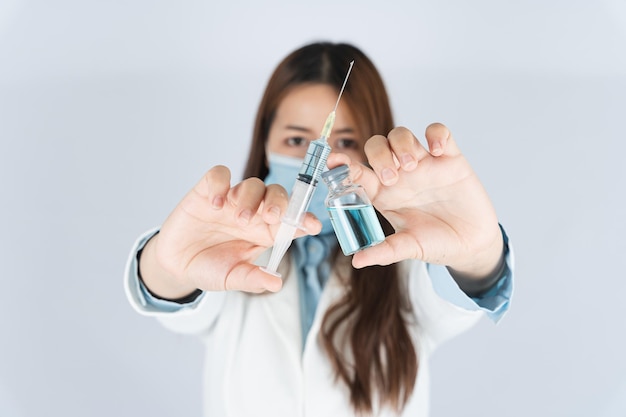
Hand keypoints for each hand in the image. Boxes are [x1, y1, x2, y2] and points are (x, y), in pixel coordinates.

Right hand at [139, 165, 321, 297]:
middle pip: (276, 194)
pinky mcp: (208, 191)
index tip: (313, 225)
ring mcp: (231, 199)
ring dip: (250, 198)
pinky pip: (219, 175)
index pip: (292, 220)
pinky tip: (215, 204)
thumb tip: (276, 283)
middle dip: (279, 202)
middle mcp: (253, 212)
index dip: (304, 219)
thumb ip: (253, 279)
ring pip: (252, 184)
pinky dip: (220, 184)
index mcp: (265, 232)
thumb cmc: (209, 268)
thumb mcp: (231, 278)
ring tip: (238, 218)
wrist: (176, 263)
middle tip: (270, 217)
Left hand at [327, 123, 503, 283]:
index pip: (358, 171)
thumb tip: (357, 260)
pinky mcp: (450, 158)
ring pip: (401, 134)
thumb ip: (384, 251)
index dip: (343, 164)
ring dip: (401, 144)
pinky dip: (436, 134)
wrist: (471, 244)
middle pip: (377, 145)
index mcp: (383, 194)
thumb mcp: (408, 248)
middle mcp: (400, 175)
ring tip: (411, 167)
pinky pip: (439, 132)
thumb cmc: (436, 244)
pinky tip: (438, 151)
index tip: (335, 161)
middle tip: (391, 178)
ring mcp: (424, 164)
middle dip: (378, 155)